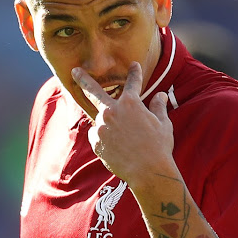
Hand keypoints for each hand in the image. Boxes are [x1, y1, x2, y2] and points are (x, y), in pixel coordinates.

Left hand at [71, 62, 174, 186]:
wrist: (148, 172)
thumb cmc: (159, 147)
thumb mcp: (163, 124)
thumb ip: (158, 107)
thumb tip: (160, 95)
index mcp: (131, 103)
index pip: (132, 82)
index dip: (134, 72)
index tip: (133, 65)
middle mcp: (112, 111)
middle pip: (94, 91)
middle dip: (84, 79)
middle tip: (74, 71)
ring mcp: (101, 126)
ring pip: (100, 119)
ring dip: (107, 124)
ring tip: (122, 137)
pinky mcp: (96, 142)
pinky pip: (98, 135)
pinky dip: (105, 138)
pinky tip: (118, 148)